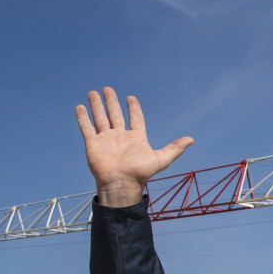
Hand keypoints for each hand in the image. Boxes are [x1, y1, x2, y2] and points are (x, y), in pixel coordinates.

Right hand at [75, 87, 193, 206]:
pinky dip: (83, 117)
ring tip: (92, 92)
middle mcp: (120, 137)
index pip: (135, 119)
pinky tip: (81, 106)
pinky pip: (87, 127)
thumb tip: (191, 139)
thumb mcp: (161, 159)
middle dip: (111, 102)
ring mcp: (105, 139)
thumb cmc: (141, 173)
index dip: (133, 108)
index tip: (131, 98)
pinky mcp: (93, 144)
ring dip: (97, 105)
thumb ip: (175, 148)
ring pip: (100, 118)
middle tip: (107, 88)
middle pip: (115, 114)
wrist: (121, 184)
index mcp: (136, 138)